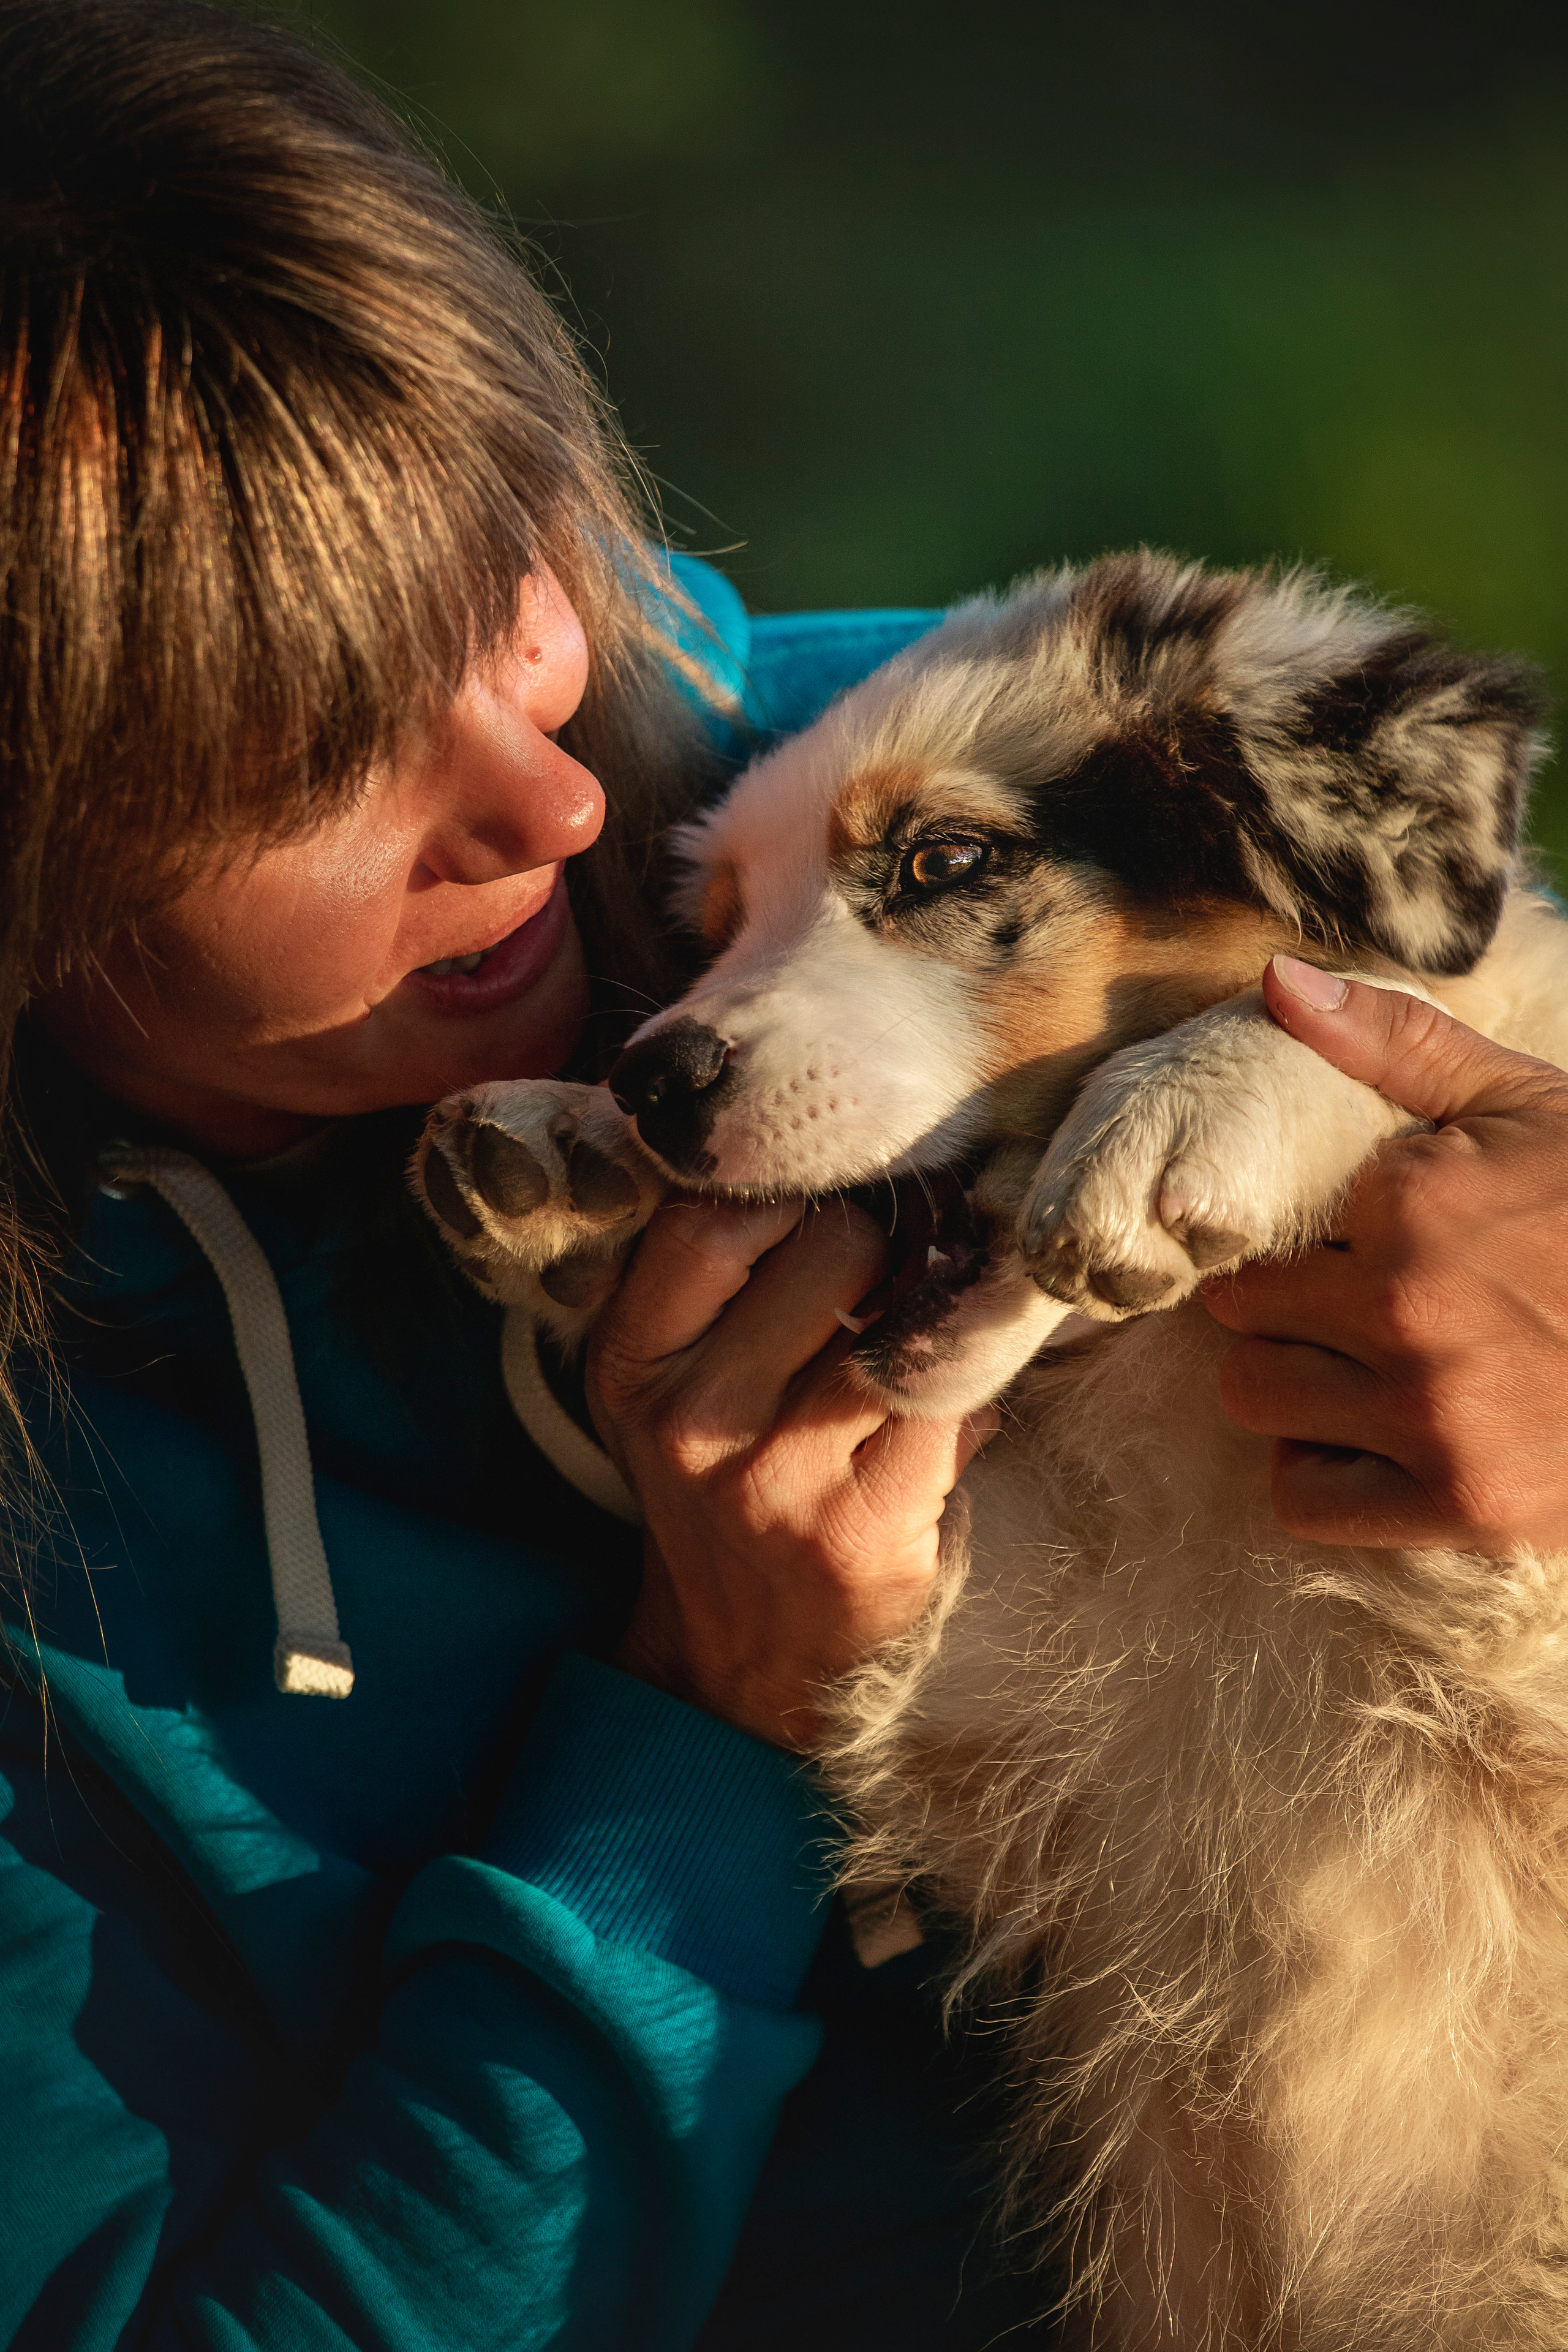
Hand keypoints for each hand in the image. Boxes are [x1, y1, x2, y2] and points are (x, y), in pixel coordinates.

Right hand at [586, 1198, 991, 1747]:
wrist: (742, 1653)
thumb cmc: (723, 1481)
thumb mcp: (671, 1380)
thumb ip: (719, 1274)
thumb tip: (842, 1157)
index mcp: (632, 1360)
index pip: (711, 1217)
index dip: (792, 1187)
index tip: (829, 1201)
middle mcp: (690, 1416)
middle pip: (832, 1247)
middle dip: (884, 1242)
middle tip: (899, 1268)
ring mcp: (775, 1475)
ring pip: (901, 1319)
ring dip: (936, 1310)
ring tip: (928, 1330)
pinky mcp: (860, 1526)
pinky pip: (950, 1401)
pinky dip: (969, 1390)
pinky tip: (954, 1401)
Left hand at [1203, 953, 1567, 1553]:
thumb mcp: (1521, 1101)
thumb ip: (1393, 1040)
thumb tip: (1275, 982)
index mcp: (1410, 1202)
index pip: (1259, 1220)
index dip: (1297, 1230)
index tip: (1341, 1238)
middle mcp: (1407, 1309)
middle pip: (1239, 1315)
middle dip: (1279, 1304)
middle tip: (1342, 1303)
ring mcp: (1436, 1415)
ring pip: (1253, 1400)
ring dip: (1291, 1384)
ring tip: (1356, 1364)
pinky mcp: (1463, 1504)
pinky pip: (1304, 1500)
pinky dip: (1323, 1472)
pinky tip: (1375, 1436)